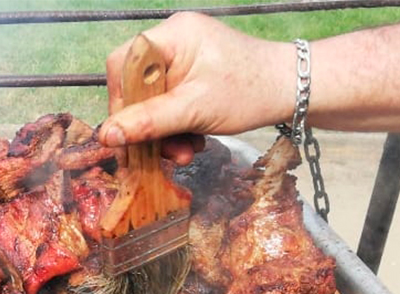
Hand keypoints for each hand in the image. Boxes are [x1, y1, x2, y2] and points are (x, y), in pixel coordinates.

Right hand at [99, 12, 293, 163]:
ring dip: (164, 132)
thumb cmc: (250, 92)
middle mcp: (174, 40)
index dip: (121, 101)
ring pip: (152, 99)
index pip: (122, 65)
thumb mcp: (194, 111)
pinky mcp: (192, 74)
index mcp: (173, 35)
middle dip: (148, 124)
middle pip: (137, 86)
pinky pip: (168, 101)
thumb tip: (106, 135)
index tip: (129, 131)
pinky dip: (176, 126)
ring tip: (185, 153)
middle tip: (163, 152)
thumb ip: (148, 122)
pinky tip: (193, 142)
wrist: (294, 92)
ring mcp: (183, 57)